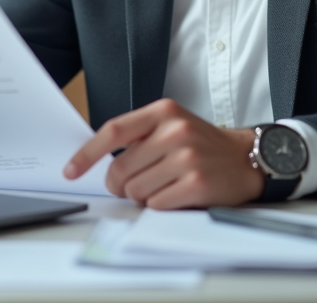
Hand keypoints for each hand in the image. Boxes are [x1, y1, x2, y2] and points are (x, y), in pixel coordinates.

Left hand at [63, 99, 263, 208]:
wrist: (247, 158)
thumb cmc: (202, 145)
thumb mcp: (172, 126)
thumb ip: (139, 137)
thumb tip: (97, 162)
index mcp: (164, 112)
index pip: (113, 131)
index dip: (87, 154)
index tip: (70, 170)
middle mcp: (175, 131)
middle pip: (120, 169)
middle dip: (120, 185)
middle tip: (134, 185)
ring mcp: (187, 157)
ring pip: (136, 190)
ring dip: (143, 195)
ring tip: (164, 186)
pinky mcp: (197, 183)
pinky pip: (156, 204)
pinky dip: (160, 205)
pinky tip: (177, 195)